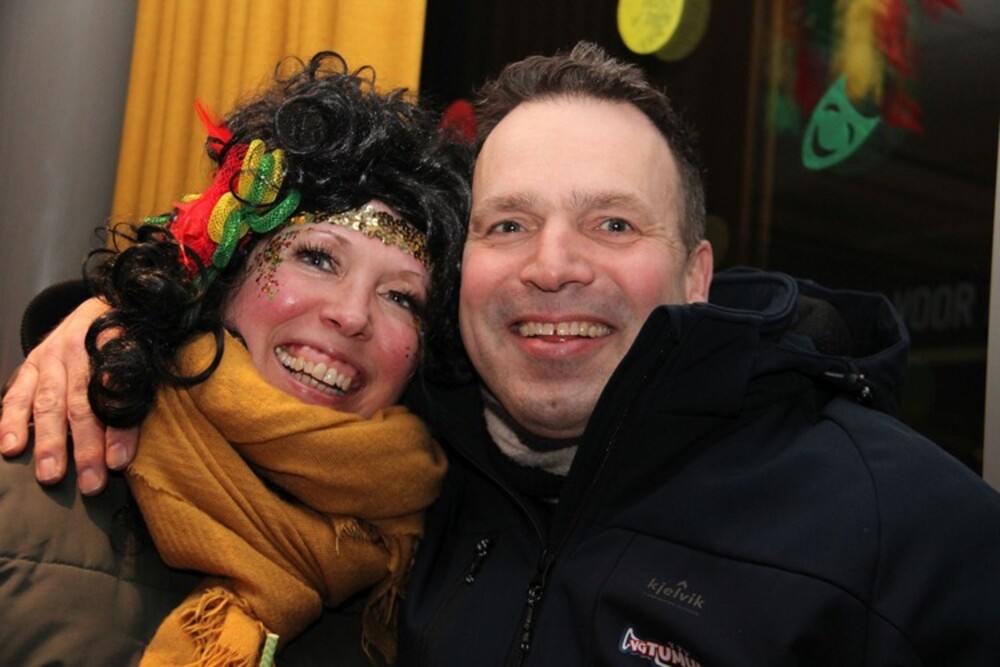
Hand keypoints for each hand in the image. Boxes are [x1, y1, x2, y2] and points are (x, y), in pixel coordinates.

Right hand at [0, 297, 138, 493]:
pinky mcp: (31, 363)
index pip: (118, 392)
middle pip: (82, 403)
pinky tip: (11, 448)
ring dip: (50, 442)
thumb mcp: (147, 352)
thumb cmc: (131, 338)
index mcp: (115, 345)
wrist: (104, 306)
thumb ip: (143, 387)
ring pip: (49, 403)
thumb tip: (141, 435)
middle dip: (85, 447)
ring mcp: (50, 356)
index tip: (120, 461)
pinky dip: (11, 422)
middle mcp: (78, 349)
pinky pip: (17, 394)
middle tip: (90, 483)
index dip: (119, 428)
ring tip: (51, 475)